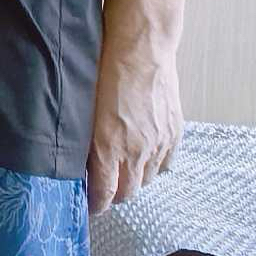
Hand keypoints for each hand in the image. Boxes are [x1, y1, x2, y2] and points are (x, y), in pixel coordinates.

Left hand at [87, 14, 184, 211]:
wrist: (141, 48)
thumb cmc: (105, 70)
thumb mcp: (84, 109)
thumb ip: (84, 141)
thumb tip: (81, 161)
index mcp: (108, 148)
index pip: (104, 194)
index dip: (96, 205)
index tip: (90, 207)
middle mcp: (136, 152)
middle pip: (128, 193)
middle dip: (115, 196)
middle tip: (105, 192)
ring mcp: (158, 143)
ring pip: (148, 179)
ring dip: (135, 181)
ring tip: (124, 173)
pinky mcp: (174, 132)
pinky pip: (166, 162)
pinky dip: (155, 166)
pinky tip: (146, 159)